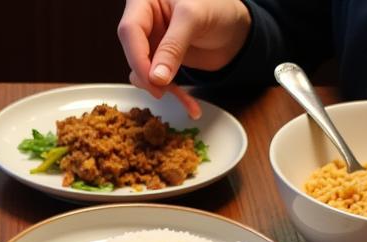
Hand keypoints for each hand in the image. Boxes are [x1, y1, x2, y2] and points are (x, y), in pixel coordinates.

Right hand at [118, 0, 251, 117]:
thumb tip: (155, 78)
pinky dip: (173, 95)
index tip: (152, 80)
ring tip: (182, 96)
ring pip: (143, 72)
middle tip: (162, 92)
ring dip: (161, 89)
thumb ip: (173, 47)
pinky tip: (190, 106)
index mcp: (145, 0)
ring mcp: (153, 43)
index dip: (138, 57)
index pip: (130, 30)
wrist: (236, 26)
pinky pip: (158, 82)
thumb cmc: (218, 6)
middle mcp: (145, 20)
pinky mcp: (162, 61)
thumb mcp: (194, 19)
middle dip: (148, 76)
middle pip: (133, 53)